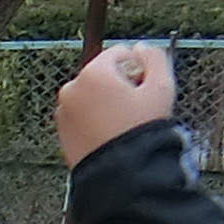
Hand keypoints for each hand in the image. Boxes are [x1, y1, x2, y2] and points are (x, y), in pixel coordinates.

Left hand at [54, 41, 177, 163]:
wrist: (121, 175)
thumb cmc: (141, 132)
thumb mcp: (162, 88)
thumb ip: (154, 58)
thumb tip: (142, 48)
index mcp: (93, 73)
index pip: (120, 54)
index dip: (138, 69)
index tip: (146, 90)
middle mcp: (71, 89)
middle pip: (104, 75)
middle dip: (121, 86)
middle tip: (136, 109)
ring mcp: (64, 112)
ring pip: (93, 97)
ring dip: (108, 103)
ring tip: (124, 125)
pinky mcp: (62, 133)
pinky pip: (83, 117)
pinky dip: (96, 120)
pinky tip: (111, 135)